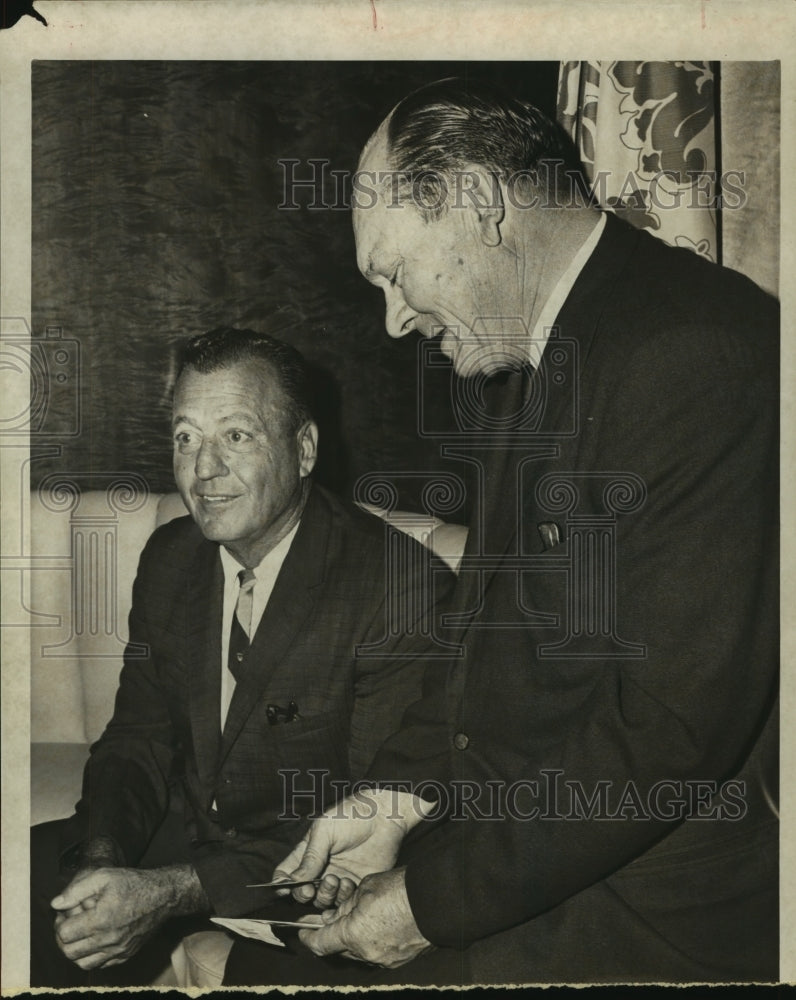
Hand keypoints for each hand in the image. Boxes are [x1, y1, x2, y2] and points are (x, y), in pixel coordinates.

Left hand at [51, 864, 205, 970]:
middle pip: (70, 952)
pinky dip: (92, 956)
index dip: (59, 922)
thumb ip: (77, 890)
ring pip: (83, 963)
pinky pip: (100, 965)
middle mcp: (109, 939)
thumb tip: (56, 904)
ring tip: (80, 934)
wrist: (163, 896)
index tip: (65, 913)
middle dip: (63, 939)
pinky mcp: (125, 954)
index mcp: (101, 919)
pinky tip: (95, 939)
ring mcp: (118, 950)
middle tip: (69, 924)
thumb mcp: (104, 876)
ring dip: (76, 950)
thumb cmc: (133, 883)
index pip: (64, 934)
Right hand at [274, 788, 434, 908]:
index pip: (286, 873)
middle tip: (310, 888)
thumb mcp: (324, 831)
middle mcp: (320, 868)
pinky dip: (342, 897)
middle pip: (301, 892)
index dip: (282, 884)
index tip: (285, 888)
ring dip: (324, 895)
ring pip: (321, 900)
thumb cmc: (351, 816)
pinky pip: (342, 902)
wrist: (384, 818)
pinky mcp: (355, 885)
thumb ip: (309, 857)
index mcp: (308, 852)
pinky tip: (348, 882)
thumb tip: (290, 882)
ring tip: (334, 879)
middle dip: (303, 894)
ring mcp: (337, 878)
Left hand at [298, 867, 432, 968]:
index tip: (303, 931)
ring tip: (362, 916)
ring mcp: (384, 960)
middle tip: (334, 915)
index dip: (308, 938)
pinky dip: (373, 940)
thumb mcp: (366, 886)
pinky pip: (377, 952)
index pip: (320, 944)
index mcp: (353, 935)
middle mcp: (366, 953)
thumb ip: (348, 903)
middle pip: (340, 948)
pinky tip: (380, 923)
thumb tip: (341, 911)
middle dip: (334, 933)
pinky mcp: (399, 960)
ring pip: (359, 950)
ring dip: (355, 937)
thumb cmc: (400, 890)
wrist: (436, 901)